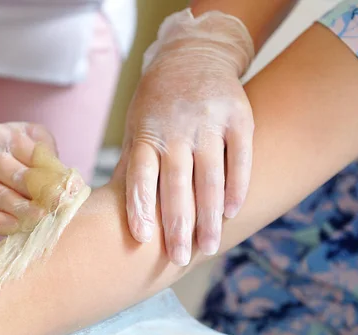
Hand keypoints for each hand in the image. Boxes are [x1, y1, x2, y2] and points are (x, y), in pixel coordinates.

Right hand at [0, 114, 57, 234]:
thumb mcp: (20, 138)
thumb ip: (44, 150)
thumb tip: (66, 175)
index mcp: (5, 136)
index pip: (35, 156)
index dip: (55, 174)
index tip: (72, 190)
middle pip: (18, 176)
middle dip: (41, 194)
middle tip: (59, 207)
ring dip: (23, 210)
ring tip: (42, 219)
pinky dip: (0, 222)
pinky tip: (16, 227)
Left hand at [122, 9, 254, 265]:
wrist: (194, 53)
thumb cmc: (158, 102)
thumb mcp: (137, 124)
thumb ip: (133, 162)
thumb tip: (117, 208)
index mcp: (146, 132)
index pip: (140, 176)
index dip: (141, 208)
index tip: (144, 239)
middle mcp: (176, 128)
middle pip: (177, 184)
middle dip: (179, 225)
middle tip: (181, 259)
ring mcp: (209, 122)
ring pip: (210, 177)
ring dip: (210, 217)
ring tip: (208, 247)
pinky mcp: (238, 117)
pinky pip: (240, 158)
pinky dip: (237, 187)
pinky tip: (232, 213)